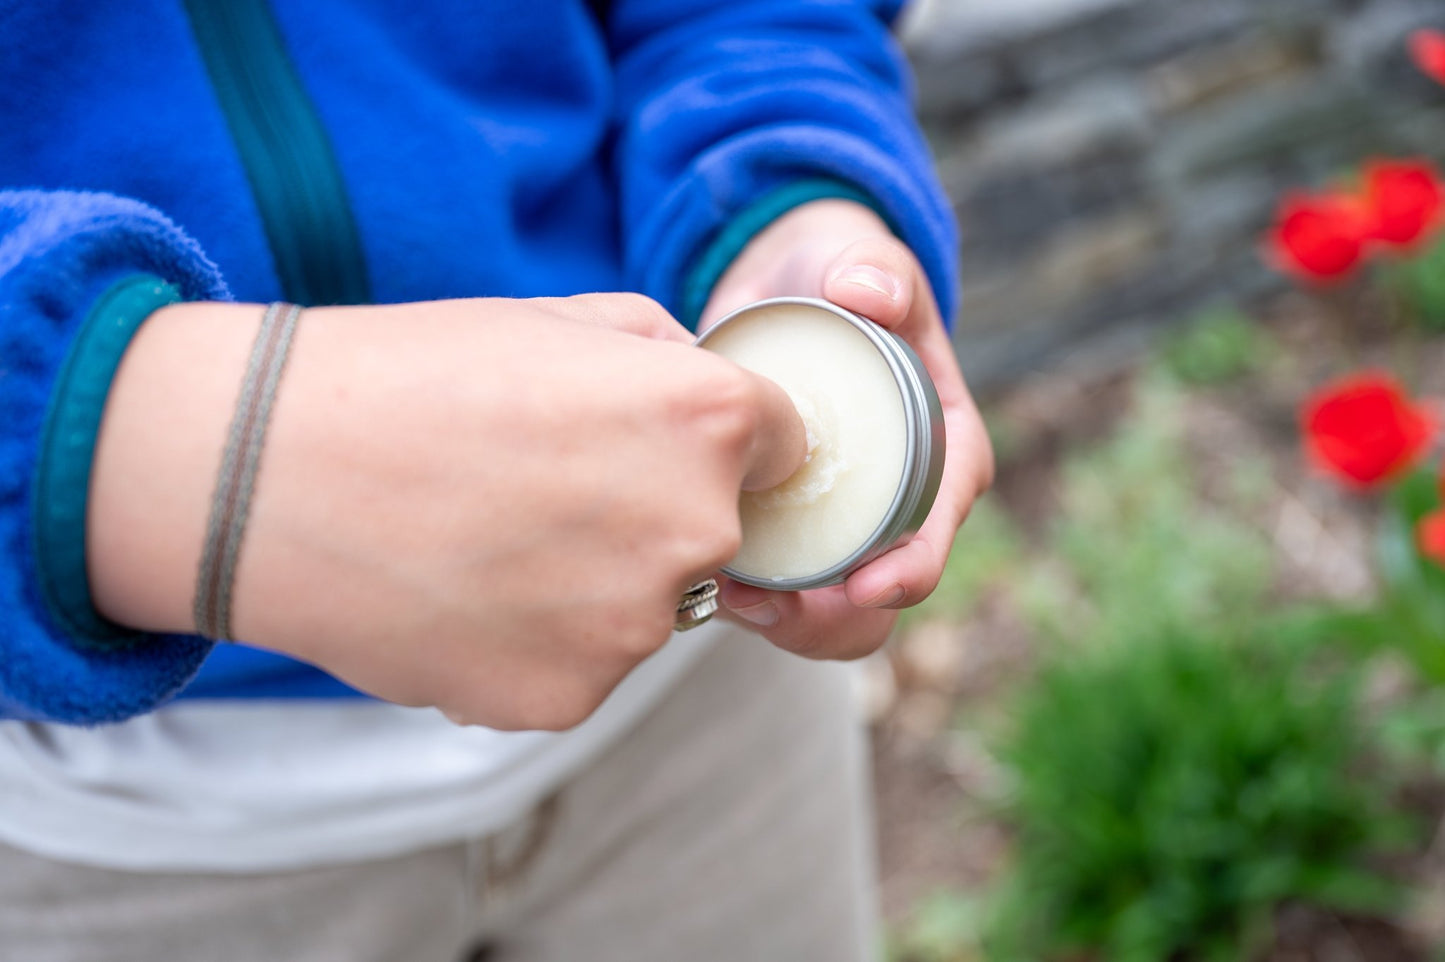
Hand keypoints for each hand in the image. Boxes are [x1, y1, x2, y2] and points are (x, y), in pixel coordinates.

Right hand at [87, 294, 804, 729]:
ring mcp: (632, 630)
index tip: (662, 438)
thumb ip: (673, 359)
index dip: (726, 438)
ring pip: (649, 606)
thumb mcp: (562, 318)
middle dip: (660, 511)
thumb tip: (723, 400)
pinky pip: (585, 664)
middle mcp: (693, 532)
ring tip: (491, 536)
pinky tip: (467, 590)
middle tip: (551, 485)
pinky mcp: (568, 699)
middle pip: (720, 534)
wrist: (266, 473)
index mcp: (707, 422)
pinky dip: (542, 638)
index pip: (786, 444)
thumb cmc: (411, 374)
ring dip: (598, 580)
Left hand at [700, 199, 993, 659]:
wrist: (779, 292)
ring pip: (828, 616)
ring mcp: (841, 529)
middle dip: (831, 620)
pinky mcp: (787, 535)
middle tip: (771, 606)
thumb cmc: (835, 274)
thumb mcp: (858, 261)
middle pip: (881, 600)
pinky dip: (744, 606)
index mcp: (943, 455)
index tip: (862, 583)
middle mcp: (899, 508)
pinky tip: (704, 582)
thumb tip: (865, 293)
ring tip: (729, 596)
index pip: (936, 529)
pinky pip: (776, 596)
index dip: (909, 570)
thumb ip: (871, 266)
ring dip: (781, 624)